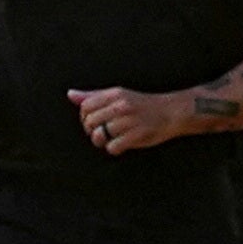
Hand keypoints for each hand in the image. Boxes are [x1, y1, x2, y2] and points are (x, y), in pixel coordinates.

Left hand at [73, 85, 196, 155]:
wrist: (171, 112)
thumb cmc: (142, 105)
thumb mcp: (118, 95)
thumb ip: (94, 96)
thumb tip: (71, 94)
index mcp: (114, 94)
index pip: (85, 107)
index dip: (85, 118)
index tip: (93, 123)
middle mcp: (121, 105)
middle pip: (90, 122)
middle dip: (91, 131)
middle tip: (101, 134)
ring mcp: (129, 120)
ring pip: (100, 135)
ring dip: (102, 142)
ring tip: (110, 140)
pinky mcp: (137, 134)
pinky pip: (114, 146)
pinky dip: (114, 149)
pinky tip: (120, 145)